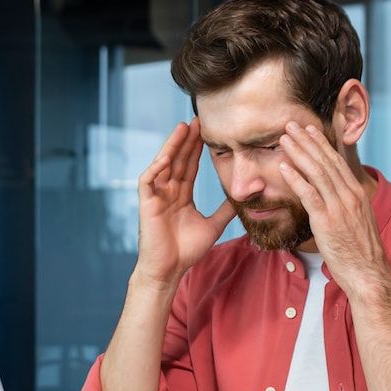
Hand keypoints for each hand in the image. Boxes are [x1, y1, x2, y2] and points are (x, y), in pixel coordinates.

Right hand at [134, 119, 236, 285]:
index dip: (197, 149)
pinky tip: (166, 157)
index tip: (208, 131)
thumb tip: (244, 197)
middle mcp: (167, 191)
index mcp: (181, 195)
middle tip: (198, 120)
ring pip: (164, 164)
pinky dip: (156, 168)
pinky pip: (148, 180)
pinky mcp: (146, 203)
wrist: (170, 270)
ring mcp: (156, 196)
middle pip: (178, 160)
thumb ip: (226, 210)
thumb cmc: (186, 251)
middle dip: (187, 140)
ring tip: (183, 128)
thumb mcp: (213, 226)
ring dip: (172, 146)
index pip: (189, 166)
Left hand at [277, 121, 386, 296]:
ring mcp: (339, 207)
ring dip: (298, 153)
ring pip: (317, 172)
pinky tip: (283, 167)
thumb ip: (346, 204)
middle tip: (291, 125)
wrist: (368, 273)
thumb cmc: (360, 251)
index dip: (321, 144)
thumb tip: (334, 196)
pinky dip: (296, 178)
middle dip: (307, 141)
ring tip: (284, 139)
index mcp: (357, 194)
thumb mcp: (358, 221)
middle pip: (325, 161)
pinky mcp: (328, 221)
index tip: (309, 130)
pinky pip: (309, 195)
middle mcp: (349, 195)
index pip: (337, 161)